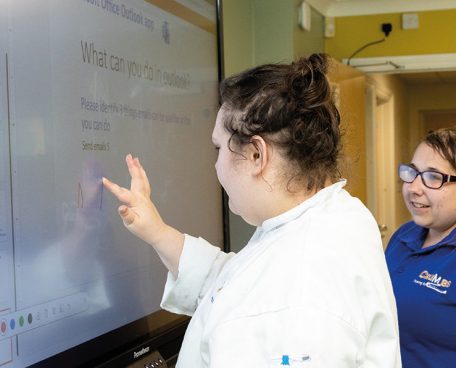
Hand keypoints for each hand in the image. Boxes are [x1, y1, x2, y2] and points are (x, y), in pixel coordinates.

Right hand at [103, 154, 183, 275]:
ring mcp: (146, 197)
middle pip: (137, 179)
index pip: (122, 193)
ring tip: (136, 160)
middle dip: (132, 167)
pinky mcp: (147, 199)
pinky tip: (141, 174)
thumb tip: (120, 208)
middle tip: (129, 156)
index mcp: (136, 202)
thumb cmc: (145, 229)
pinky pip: (145, 183)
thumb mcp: (133, 224)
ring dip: (139, 169)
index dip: (112, 186)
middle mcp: (142, 197)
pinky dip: (142, 176)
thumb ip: (127, 215)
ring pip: (142, 179)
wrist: (158, 232)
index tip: (104, 180)